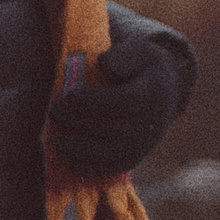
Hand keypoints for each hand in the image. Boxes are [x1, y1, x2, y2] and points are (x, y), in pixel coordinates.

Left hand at [48, 33, 189, 176]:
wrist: (165, 88)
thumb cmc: (141, 66)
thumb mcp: (136, 50)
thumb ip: (122, 55)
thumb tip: (104, 63)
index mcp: (153, 92)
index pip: (121, 101)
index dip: (92, 102)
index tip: (68, 97)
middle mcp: (153, 121)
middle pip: (113, 127)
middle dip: (79, 122)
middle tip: (54, 113)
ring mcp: (147, 141)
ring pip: (114, 152)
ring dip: (83, 151)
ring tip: (59, 144)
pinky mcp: (138, 155)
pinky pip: (116, 167)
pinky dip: (94, 169)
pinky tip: (73, 166)